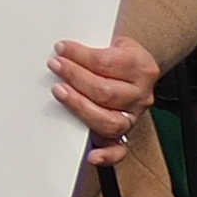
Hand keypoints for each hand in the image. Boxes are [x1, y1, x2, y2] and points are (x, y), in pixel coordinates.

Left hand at [49, 34, 161, 162]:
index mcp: (141, 68)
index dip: (81, 55)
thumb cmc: (118, 55)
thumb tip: (62, 45)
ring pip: (109, 121)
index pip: (108, 63)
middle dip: (76, 78)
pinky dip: (106, 155)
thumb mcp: (113, 40)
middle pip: (106, 92)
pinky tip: (91, 155)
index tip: (61, 48)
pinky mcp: (125, 134)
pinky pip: (119, 150)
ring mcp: (133, 116)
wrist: (136, 68)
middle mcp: (140, 95)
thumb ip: (93, 43)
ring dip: (80, 107)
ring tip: (60, 92)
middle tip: (56, 66)